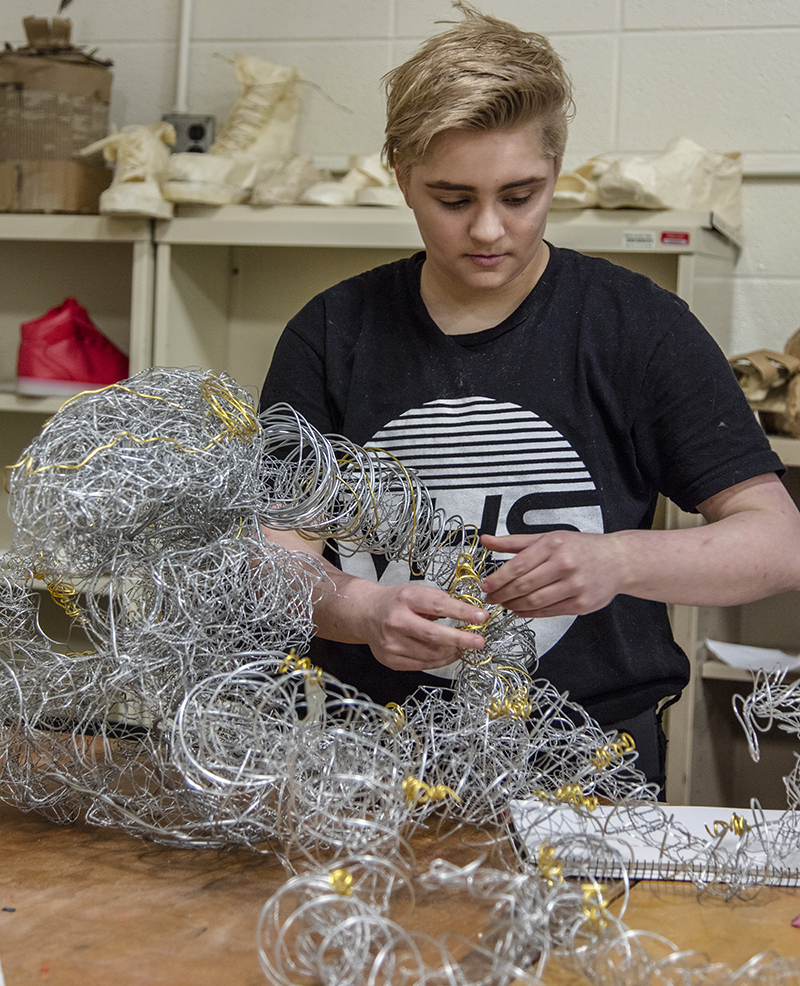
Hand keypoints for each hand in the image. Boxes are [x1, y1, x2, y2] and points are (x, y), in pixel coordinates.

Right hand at [359, 582, 487, 671]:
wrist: (366, 613)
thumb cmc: (395, 601)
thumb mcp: (416, 591)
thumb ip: (439, 600)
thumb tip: (467, 613)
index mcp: (406, 599)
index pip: (439, 606)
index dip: (463, 613)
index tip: (481, 617)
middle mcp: (396, 621)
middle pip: (434, 636)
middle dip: (461, 640)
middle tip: (478, 642)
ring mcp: (391, 643)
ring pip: (430, 654)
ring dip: (452, 652)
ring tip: (463, 647)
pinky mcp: (390, 659)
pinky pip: (422, 664)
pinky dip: (439, 661)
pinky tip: (448, 654)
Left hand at [480, 531, 624, 616]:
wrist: (618, 561)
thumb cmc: (582, 548)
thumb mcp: (548, 537)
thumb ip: (515, 542)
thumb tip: (487, 541)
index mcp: (554, 545)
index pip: (518, 565)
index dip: (497, 579)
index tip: (486, 585)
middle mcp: (565, 564)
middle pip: (524, 585)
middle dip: (502, 594)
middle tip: (491, 598)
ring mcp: (575, 586)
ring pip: (535, 601)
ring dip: (514, 606)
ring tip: (505, 604)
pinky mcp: (581, 604)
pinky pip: (549, 612)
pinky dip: (530, 613)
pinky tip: (521, 610)